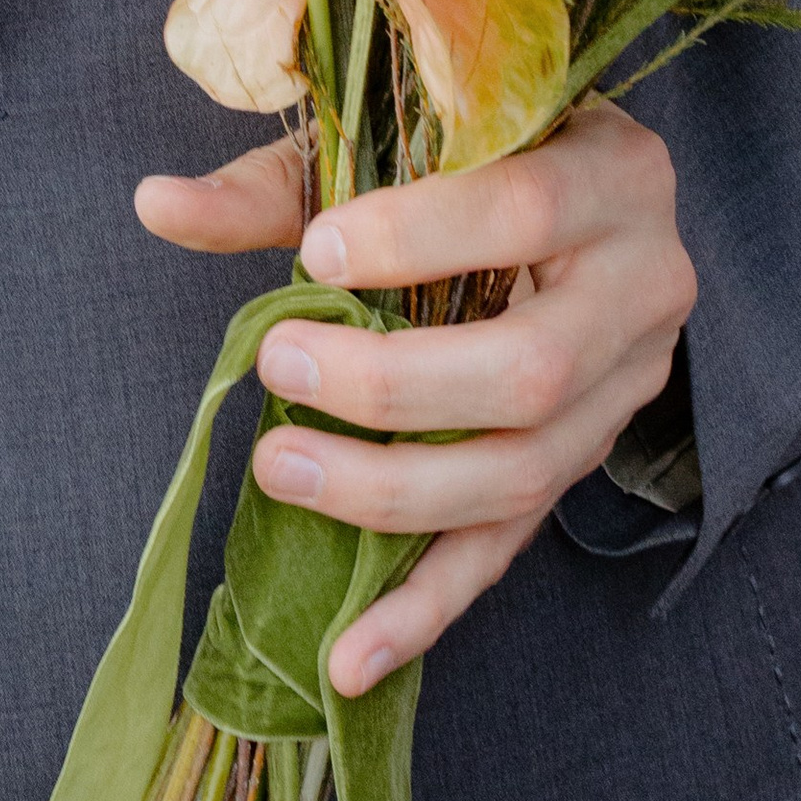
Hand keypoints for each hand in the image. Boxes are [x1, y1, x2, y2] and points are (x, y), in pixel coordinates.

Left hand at [133, 101, 694, 696]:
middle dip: (392, 386)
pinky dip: (423, 612)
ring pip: (523, 473)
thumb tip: (156, 206)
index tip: (313, 251)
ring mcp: (625, 393)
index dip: (417, 240)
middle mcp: (644, 290)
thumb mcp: (398, 139)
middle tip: (280, 366)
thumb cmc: (477, 153)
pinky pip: (507, 551)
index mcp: (614, 175)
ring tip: (280, 469)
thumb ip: (280, 183)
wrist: (582, 193)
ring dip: (391, 489)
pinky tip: (349, 660)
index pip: (526, 212)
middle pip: (530, 368)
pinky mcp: (581, 466)